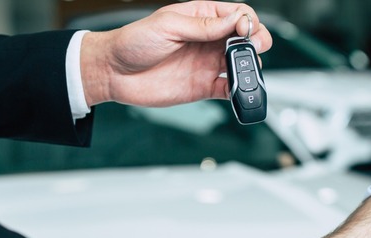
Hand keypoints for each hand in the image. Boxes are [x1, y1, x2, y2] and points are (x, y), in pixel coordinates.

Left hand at [79, 1, 272, 106]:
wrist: (114, 73)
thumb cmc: (134, 42)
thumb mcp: (169, 25)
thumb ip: (205, 26)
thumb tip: (236, 20)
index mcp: (202, 17)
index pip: (238, 14)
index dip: (248, 21)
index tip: (244, 31)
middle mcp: (208, 40)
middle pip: (247, 38)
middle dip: (257, 42)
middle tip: (252, 49)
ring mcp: (208, 64)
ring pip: (242, 64)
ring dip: (249, 67)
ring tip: (243, 70)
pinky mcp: (204, 87)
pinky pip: (229, 89)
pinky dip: (238, 91)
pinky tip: (237, 90)